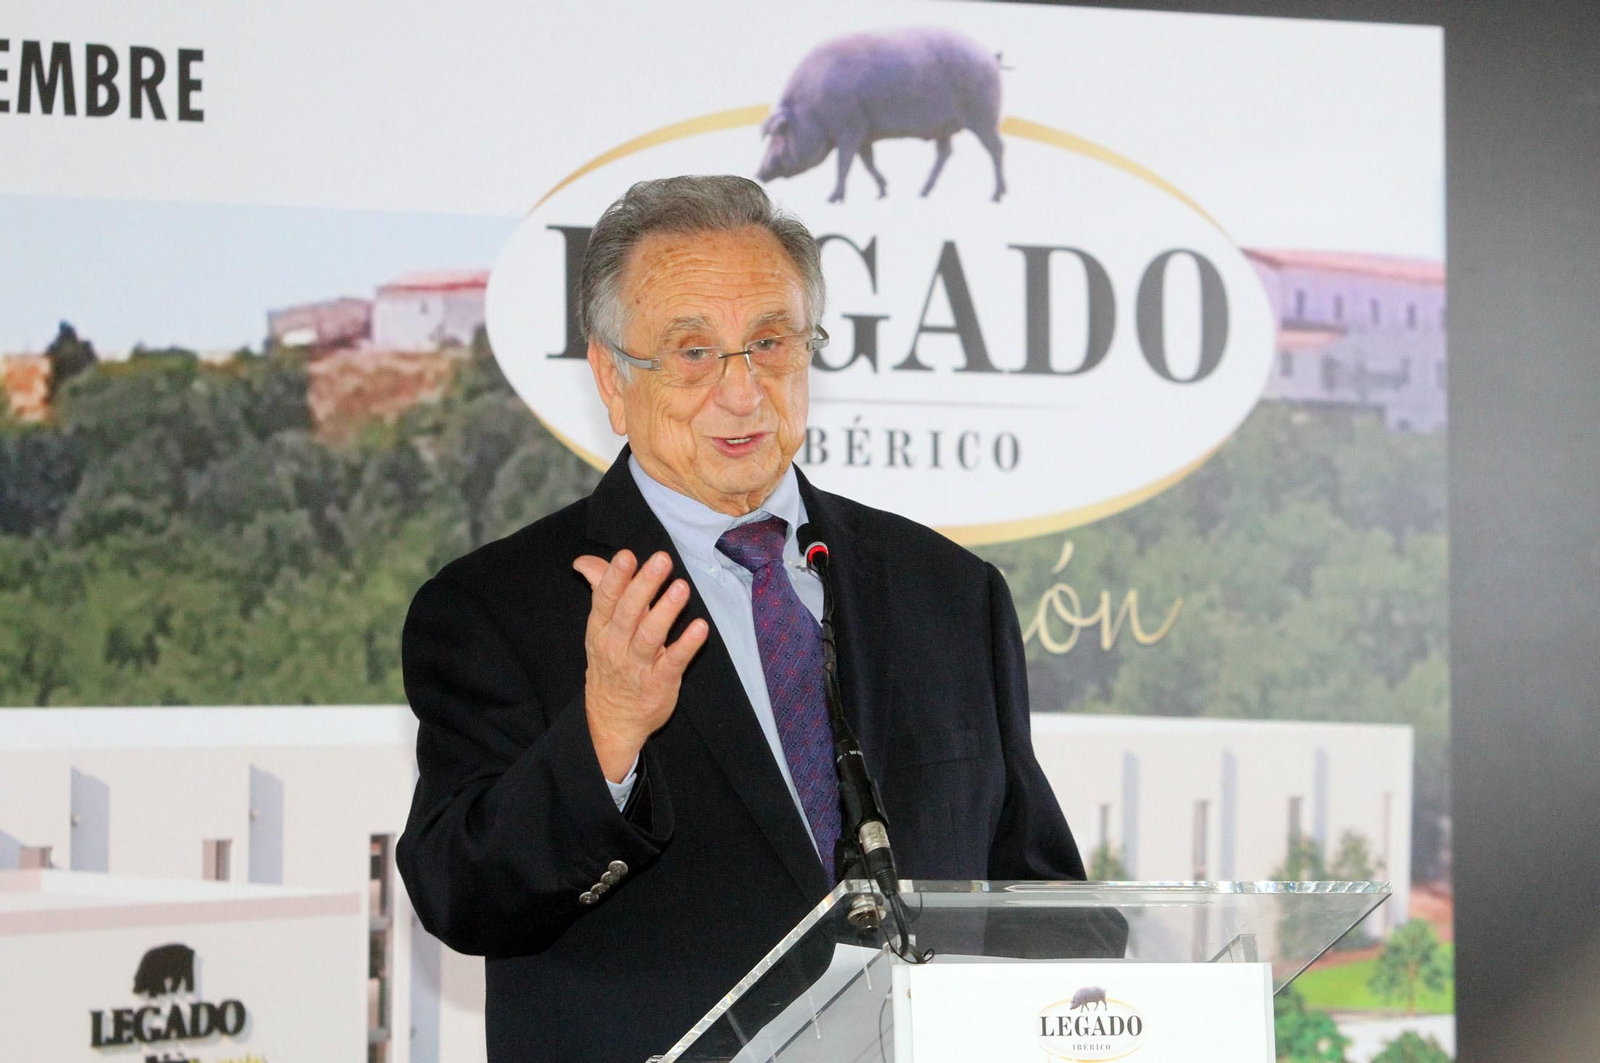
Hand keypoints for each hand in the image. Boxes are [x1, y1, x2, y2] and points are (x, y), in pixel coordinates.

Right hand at [572, 549, 707, 782]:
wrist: (611, 720)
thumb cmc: (609, 664)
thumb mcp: (599, 629)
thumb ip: (599, 589)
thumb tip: (583, 561)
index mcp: (600, 629)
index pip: (605, 600)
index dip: (615, 577)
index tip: (627, 555)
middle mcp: (615, 646)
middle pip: (628, 613)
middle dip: (644, 585)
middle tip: (661, 560)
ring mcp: (637, 666)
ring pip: (649, 636)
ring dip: (666, 611)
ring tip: (681, 588)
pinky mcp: (660, 682)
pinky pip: (673, 662)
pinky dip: (687, 645)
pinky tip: (700, 628)